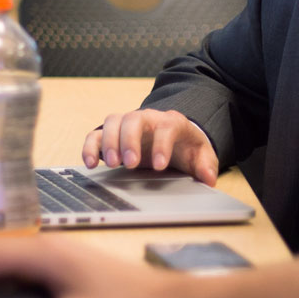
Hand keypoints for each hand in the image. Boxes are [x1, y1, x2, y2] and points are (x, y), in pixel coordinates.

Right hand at [82, 108, 219, 183]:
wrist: (173, 138)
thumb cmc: (185, 146)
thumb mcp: (201, 155)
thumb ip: (206, 165)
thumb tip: (208, 178)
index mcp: (171, 122)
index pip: (166, 127)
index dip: (162, 144)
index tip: (159, 165)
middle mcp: (147, 119)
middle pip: (134, 118)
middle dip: (130, 140)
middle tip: (130, 163)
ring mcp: (127, 125)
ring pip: (113, 121)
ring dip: (109, 142)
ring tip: (112, 164)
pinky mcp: (112, 135)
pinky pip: (96, 134)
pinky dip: (90, 147)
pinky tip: (90, 164)